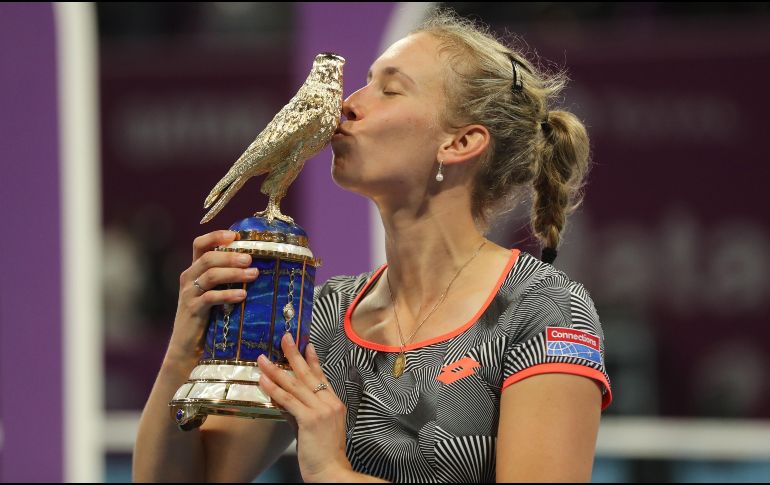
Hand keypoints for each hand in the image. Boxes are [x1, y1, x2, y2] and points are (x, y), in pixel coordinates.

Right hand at [168, 230, 257, 361]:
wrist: (188, 347)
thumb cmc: (209, 319)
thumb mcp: (217, 294)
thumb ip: (229, 279)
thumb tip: (259, 267)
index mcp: (195, 270)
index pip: (200, 244)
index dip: (216, 236)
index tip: (236, 235)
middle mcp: (189, 278)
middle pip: (208, 258)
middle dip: (231, 256)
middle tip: (251, 259)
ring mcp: (189, 294)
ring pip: (210, 275)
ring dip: (234, 273)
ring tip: (253, 275)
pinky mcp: (192, 310)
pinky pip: (210, 297)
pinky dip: (228, 294)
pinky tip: (243, 295)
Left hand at [257, 334, 351, 482]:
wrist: (332, 471)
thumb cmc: (325, 454)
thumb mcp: (315, 428)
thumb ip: (301, 411)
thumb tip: (283, 400)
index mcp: (334, 404)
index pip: (321, 377)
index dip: (312, 360)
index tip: (306, 345)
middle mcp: (329, 403)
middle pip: (308, 374)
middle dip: (294, 354)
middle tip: (285, 338)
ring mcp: (320, 410)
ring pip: (295, 385)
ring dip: (276, 369)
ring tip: (264, 358)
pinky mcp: (310, 419)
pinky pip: (288, 400)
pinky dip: (274, 389)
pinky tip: (264, 380)